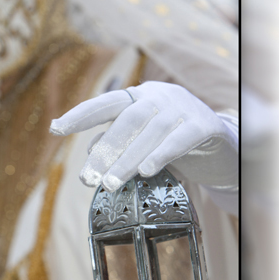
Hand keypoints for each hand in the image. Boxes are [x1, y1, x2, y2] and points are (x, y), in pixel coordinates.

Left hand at [50, 81, 237, 192]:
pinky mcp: (205, 124)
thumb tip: (88, 151)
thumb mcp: (143, 141)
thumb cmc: (174, 142)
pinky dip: (162, 154)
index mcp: (140, 96)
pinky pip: (181, 138)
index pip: (106, 102)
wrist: (222, 145)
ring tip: (111, 184)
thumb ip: (118, 141)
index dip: (80, 114)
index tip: (56, 128)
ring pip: (152, 131)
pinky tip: (146, 171)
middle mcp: (160, 96)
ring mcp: (184, 107)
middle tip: (88, 179)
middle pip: (127, 119)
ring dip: (128, 159)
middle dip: (105, 150)